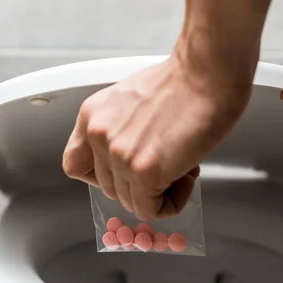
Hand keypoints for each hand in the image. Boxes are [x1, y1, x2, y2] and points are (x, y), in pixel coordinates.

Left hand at [63, 36, 254, 219]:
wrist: (207, 72)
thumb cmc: (184, 81)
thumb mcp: (131, 100)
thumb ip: (120, 130)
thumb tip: (132, 160)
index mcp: (92, 116)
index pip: (75, 165)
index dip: (103, 175)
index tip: (124, 173)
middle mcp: (99, 135)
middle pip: (109, 188)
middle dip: (141, 183)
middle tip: (169, 164)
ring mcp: (119, 155)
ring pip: (131, 201)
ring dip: (159, 192)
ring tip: (183, 165)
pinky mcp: (144, 171)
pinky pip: (152, 210)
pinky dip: (172, 202)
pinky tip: (187, 177)